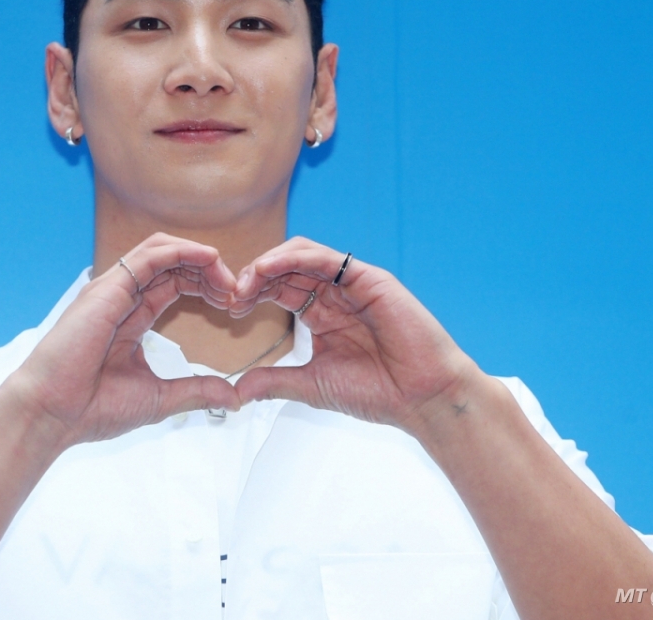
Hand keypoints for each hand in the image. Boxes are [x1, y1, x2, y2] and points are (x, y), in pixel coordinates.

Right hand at [9, 233, 241, 446]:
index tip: (235, 306)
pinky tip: (208, 260)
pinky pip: (150, 255)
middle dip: (209, 271)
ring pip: (162, 250)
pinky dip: (183, 251)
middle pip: (173, 264)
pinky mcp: (107, 288)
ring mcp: (113, 289)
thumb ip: (196, 390)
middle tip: (238, 292)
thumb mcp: (160, 397)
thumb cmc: (92, 408)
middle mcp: (122, 296)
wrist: (52, 415)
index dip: (207, 287)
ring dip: (199, 257)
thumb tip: (235, 397)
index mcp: (132, 317)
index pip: (175, 284)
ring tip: (226, 277)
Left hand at [228, 237, 480, 433]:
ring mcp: (352, 283)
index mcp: (322, 314)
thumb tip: (237, 390)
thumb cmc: (377, 392)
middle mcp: (335, 294)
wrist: (421, 398)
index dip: (253, 293)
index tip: (231, 309)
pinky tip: (270, 269)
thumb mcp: (312, 385)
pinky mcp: (368, 278)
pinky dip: (294, 258)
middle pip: (286, 268)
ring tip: (247, 281)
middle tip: (232, 295)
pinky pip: (326, 258)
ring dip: (269, 263)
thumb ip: (275, 380)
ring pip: (302, 254)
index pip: (280, 289)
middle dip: (255, 277)